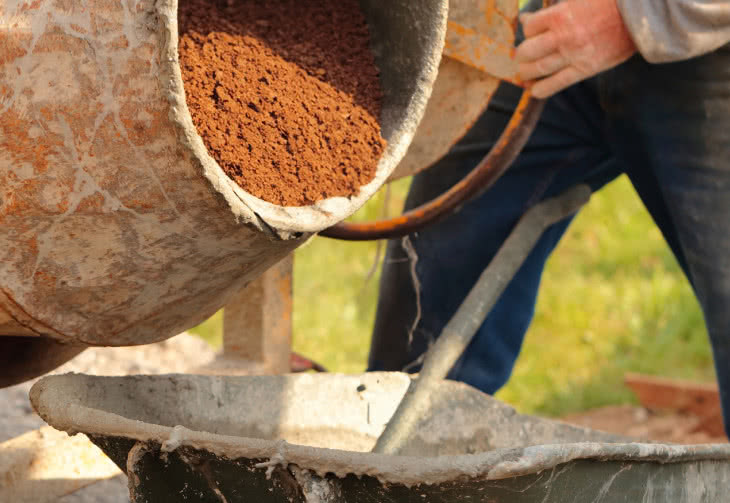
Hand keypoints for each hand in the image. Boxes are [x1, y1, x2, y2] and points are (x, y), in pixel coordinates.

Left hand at [516, 0, 636, 98]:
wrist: (638, 16)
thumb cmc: (608, 3)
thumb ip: (554, 9)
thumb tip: (527, 18)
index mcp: (559, 15)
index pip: (529, 27)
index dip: (527, 29)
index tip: (529, 32)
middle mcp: (562, 36)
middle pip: (528, 50)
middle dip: (521, 55)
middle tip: (521, 57)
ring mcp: (573, 54)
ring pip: (538, 68)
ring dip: (526, 73)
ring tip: (524, 74)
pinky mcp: (585, 69)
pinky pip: (557, 84)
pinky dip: (542, 90)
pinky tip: (535, 91)